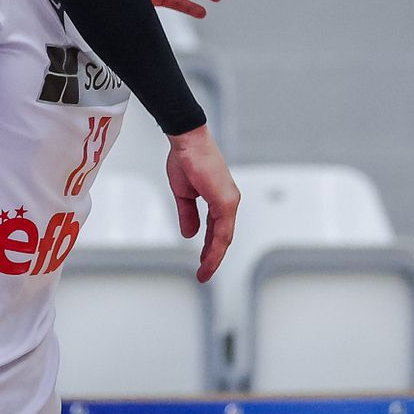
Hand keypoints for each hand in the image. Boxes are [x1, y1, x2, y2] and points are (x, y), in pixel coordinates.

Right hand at [165, 125, 238, 281]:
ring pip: (224, 237)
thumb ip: (188, 215)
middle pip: (223, 236)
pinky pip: (222, 230)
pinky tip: (208, 258)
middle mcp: (228, 200)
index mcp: (219, 198)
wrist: (187, 140)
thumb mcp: (184, 194)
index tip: (203, 262)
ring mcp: (229, 200)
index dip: (210, 248)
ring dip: (214, 257)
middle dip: (213, 257)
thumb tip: (190, 234)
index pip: (217, 230)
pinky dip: (215, 247)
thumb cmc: (186, 159)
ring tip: (205, 272)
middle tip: (204, 273)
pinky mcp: (225, 200)